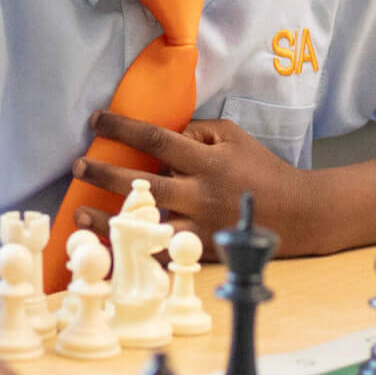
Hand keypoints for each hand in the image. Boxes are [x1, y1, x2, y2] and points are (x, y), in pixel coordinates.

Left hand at [70, 112, 315, 255]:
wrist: (297, 213)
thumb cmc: (260, 169)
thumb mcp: (233, 137)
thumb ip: (197, 131)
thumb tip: (158, 133)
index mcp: (207, 161)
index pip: (156, 139)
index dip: (122, 129)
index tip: (96, 121)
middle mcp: (200, 193)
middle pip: (143, 183)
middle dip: (105, 174)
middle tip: (78, 166)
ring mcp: (199, 225)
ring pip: (146, 225)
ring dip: (108, 220)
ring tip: (78, 213)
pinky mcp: (201, 250)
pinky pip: (160, 254)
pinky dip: (132, 252)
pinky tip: (108, 249)